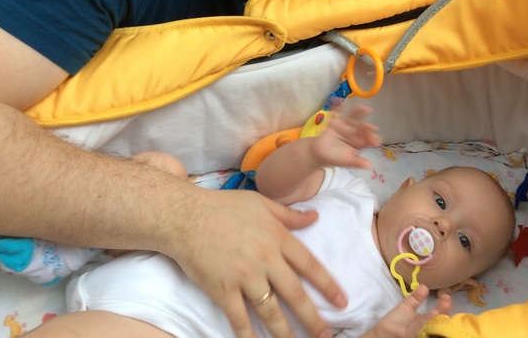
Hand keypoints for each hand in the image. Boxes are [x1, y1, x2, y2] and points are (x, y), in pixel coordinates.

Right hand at [167, 187, 345, 337]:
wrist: (185, 217)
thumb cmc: (223, 206)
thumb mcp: (260, 203)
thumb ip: (288, 214)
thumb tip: (315, 217)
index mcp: (277, 238)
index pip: (310, 265)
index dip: (328, 285)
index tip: (342, 301)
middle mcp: (265, 259)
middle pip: (295, 294)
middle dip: (313, 318)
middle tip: (326, 334)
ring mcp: (244, 277)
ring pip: (271, 311)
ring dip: (286, 332)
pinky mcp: (223, 290)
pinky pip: (240, 318)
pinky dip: (249, 336)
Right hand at [310, 105, 379, 170]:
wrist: (319, 153)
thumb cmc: (335, 157)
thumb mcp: (346, 161)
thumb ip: (357, 162)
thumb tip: (370, 166)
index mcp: (360, 142)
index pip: (368, 140)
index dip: (372, 139)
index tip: (376, 141)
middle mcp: (355, 131)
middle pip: (362, 127)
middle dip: (367, 127)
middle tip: (372, 128)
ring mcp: (346, 125)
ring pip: (353, 117)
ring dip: (359, 112)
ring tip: (365, 109)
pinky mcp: (336, 120)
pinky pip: (337, 112)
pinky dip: (337, 106)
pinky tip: (339, 100)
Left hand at [361, 286, 450, 337]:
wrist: (382, 332)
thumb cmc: (397, 321)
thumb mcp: (407, 306)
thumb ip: (416, 298)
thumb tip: (424, 286)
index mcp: (426, 321)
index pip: (440, 313)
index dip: (445, 305)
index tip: (446, 295)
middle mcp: (425, 328)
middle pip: (439, 321)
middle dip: (444, 311)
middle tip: (446, 300)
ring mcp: (418, 333)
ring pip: (429, 327)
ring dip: (435, 320)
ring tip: (437, 311)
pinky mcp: (408, 335)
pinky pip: (417, 331)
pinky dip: (422, 325)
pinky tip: (428, 317)